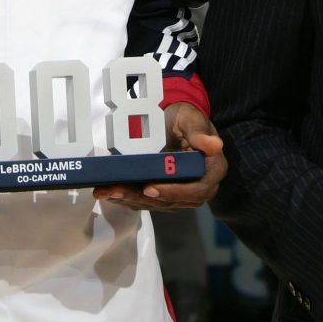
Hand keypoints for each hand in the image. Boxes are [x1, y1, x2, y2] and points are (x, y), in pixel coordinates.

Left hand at [93, 103, 225, 210]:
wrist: (175, 120)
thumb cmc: (187, 118)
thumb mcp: (193, 120)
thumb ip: (201, 134)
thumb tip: (215, 146)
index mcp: (213, 171)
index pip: (196, 190)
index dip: (173, 192)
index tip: (150, 188)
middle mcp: (200, 186)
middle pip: (172, 201)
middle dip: (141, 198)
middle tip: (117, 191)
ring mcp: (182, 192)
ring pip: (157, 203)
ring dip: (130, 199)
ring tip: (107, 191)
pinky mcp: (166, 193)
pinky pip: (148, 200)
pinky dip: (128, 197)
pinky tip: (110, 192)